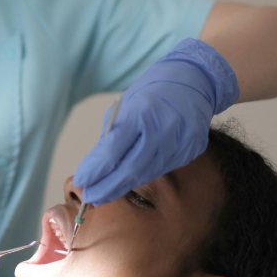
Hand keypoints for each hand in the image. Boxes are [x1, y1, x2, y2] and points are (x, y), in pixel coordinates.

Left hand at [73, 38, 238, 205]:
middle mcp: (163, 129)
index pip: (113, 151)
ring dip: (123, 186)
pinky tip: (130, 180)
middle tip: (90, 197)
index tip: (80, 182)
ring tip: (104, 193)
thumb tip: (95, 167)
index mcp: (141, 113)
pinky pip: (162, 168)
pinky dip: (143, 176)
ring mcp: (180, 142)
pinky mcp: (191, 150)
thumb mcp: (126, 106)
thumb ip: (113, 136)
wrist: (195, 78)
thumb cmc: (154, 90)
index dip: (95, 170)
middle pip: (130, 169)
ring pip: (146, 173)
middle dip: (107, 187)